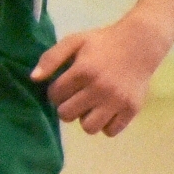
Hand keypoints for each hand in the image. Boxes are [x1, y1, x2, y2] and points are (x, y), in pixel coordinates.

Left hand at [30, 12, 172, 135]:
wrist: (140, 43)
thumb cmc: (102, 43)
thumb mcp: (75, 41)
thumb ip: (51, 58)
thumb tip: (33, 79)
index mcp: (83, 71)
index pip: (54, 95)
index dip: (56, 91)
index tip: (65, 85)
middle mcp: (99, 88)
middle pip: (67, 115)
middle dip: (67, 107)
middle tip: (76, 96)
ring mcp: (117, 101)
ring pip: (88, 128)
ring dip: (86, 119)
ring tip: (91, 106)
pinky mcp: (132, 109)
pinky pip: (110, 131)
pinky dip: (106, 125)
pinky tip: (107, 111)